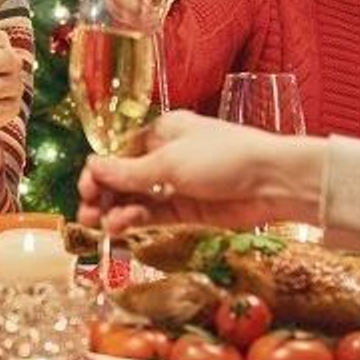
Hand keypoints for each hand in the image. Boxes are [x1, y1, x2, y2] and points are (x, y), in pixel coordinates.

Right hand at [77, 111, 321, 232]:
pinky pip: (153, 214)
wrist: (275, 183)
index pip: (118, 152)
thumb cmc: (225, 157)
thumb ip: (129, 171)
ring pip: (136, 199)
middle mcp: (166, 157)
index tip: (85, 190)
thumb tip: (91, 167)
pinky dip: (136, 221)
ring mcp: (177, 184)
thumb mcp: (171, 162)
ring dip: (117, 211)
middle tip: (87, 214)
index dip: (98, 171)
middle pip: (124, 177)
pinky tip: (123, 227)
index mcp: (162, 132)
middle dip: (103, 196)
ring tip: (106, 227)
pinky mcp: (188, 210)